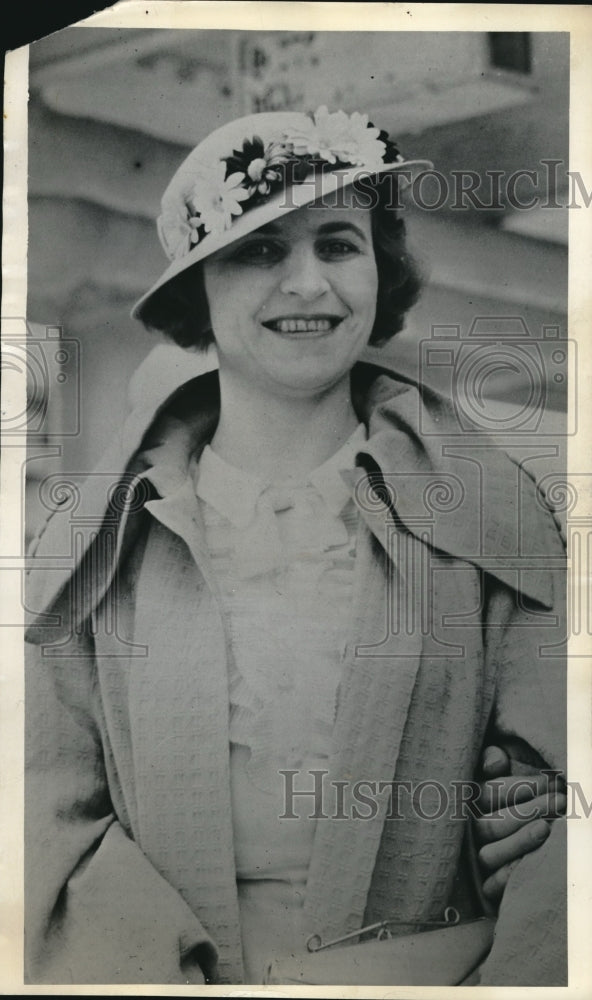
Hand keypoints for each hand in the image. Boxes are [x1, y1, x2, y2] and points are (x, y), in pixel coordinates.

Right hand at [475, 745, 566, 902]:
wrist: (536, 829)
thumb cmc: (525, 792)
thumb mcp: (511, 766)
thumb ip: (494, 757)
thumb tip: (495, 763)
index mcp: (474, 801)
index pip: (489, 794)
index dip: (519, 788)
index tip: (550, 783)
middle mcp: (472, 830)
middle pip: (489, 825)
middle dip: (526, 813)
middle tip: (559, 802)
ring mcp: (479, 857)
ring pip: (488, 855)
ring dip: (519, 842)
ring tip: (548, 828)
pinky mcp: (487, 884)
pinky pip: (490, 886)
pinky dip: (507, 877)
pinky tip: (530, 863)